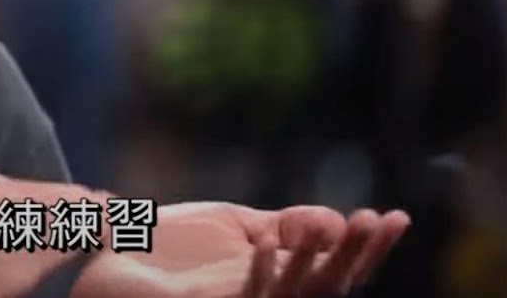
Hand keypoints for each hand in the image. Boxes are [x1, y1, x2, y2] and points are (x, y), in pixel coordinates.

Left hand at [75, 201, 410, 297]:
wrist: (108, 257)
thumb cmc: (168, 246)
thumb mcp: (236, 227)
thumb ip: (284, 225)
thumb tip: (333, 217)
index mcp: (276, 280)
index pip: (336, 270)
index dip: (369, 248)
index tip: (398, 217)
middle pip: (327, 288)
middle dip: (357, 255)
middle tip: (376, 220)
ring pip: (296, 297)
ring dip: (321, 262)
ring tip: (345, 225)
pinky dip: (261, 272)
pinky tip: (270, 242)